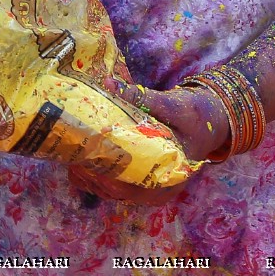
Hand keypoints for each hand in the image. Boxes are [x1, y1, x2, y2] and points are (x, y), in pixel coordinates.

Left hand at [66, 80, 218, 204]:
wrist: (207, 121)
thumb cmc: (194, 116)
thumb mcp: (171, 104)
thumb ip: (140, 97)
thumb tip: (107, 83)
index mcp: (165, 180)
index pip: (123, 186)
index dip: (97, 172)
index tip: (77, 154)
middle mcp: (152, 192)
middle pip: (108, 188)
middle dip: (85, 168)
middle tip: (67, 144)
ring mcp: (142, 189)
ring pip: (103, 187)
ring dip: (85, 169)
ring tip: (69, 145)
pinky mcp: (135, 180)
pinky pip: (106, 181)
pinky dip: (91, 169)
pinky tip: (79, 149)